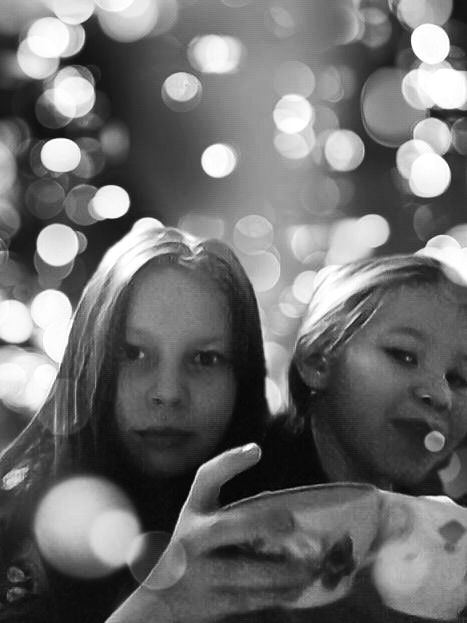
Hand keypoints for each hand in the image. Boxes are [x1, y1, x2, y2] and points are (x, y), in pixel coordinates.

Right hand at [107, 444, 311, 622]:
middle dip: (259, 523)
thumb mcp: (199, 515)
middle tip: (291, 521)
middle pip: (224, 527)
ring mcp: (201, 575)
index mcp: (194, 513)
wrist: (162, 599)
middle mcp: (192, 541)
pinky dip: (279, 594)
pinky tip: (298, 586)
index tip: (257, 450)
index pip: (205, 479)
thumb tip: (266, 469)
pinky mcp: (214, 604)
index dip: (230, 462)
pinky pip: (252, 600)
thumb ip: (229, 498)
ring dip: (282, 570)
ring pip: (245, 572)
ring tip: (311, 565)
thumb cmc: (193, 546)